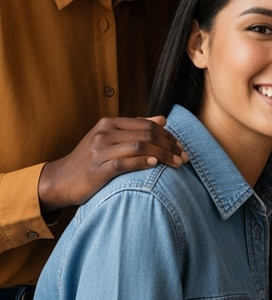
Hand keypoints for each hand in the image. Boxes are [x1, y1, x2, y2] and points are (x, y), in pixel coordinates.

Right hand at [38, 116, 187, 212]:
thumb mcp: (110, 139)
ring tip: (176, 164)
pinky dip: (142, 163)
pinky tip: (155, 165)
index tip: (180, 146)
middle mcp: (104, 133)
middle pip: (147, 135)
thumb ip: (136, 128)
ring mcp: (99, 150)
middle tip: (184, 156)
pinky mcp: (97, 169)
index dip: (168, 135)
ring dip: (163, 155)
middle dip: (169, 145)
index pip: (147, 125)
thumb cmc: (90, 160)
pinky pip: (125, 163)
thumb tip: (163, 118)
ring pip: (140, 147)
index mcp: (110, 123)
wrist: (60, 181)